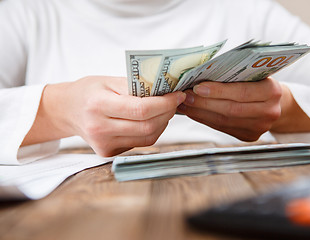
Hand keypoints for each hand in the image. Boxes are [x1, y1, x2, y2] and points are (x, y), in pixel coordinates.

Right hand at [22, 76, 185, 156]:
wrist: (67, 110)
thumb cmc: (89, 91)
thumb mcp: (109, 80)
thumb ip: (135, 86)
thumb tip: (165, 90)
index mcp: (98, 106)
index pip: (141, 109)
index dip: (165, 103)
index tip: (178, 95)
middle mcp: (100, 128)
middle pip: (147, 126)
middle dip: (167, 113)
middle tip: (175, 102)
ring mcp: (103, 144)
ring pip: (147, 138)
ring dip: (162, 123)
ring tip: (164, 110)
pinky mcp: (108, 152)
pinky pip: (139, 143)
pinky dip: (150, 131)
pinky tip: (149, 120)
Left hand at [177, 78, 281, 141]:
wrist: (275, 102)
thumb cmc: (259, 82)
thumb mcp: (253, 74)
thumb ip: (235, 74)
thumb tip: (201, 74)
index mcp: (273, 91)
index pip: (241, 92)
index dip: (218, 91)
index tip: (198, 87)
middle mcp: (269, 112)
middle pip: (231, 109)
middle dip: (205, 103)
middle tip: (187, 96)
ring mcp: (260, 127)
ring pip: (224, 121)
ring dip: (201, 112)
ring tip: (186, 104)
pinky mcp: (250, 136)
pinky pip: (223, 128)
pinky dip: (206, 120)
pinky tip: (194, 112)